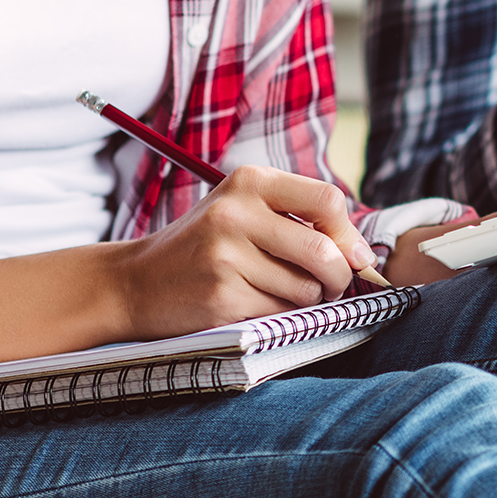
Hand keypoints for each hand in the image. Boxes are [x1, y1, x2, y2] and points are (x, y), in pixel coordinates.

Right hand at [117, 166, 376, 335]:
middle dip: (338, 277)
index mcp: (248, 182)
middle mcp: (236, 212)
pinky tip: (253, 304)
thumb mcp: (244, 212)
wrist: (135, 283)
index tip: (353, 256)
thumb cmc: (205, 247)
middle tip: (329, 286)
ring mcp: (225, 255)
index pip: (327, 200)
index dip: (349, 233)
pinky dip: (280, 315)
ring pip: (307, 288)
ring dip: (306, 299)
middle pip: (324, 250)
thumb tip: (361, 255)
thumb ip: (299, 220)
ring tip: (277, 291)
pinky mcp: (222, 295)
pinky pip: (281, 312)